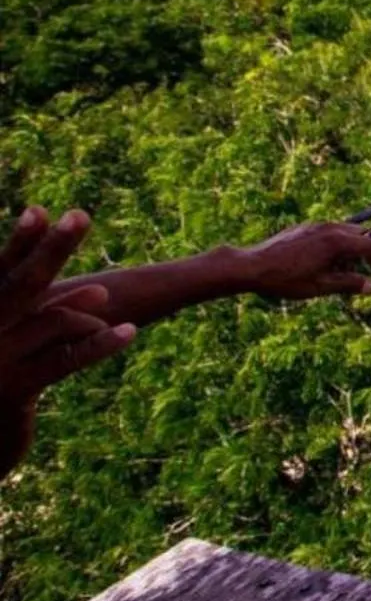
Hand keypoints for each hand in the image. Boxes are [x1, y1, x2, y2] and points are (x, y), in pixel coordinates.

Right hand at [0, 207, 136, 474]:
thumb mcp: (6, 338)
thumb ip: (24, 306)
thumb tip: (80, 283)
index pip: (1, 272)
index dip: (20, 242)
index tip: (40, 211)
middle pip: (24, 283)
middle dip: (53, 248)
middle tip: (81, 216)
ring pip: (54, 321)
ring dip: (85, 310)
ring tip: (104, 298)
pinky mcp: (17, 389)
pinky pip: (66, 360)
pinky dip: (101, 344)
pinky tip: (128, 333)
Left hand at [238, 223, 370, 300]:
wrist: (252, 266)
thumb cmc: (285, 279)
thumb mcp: (320, 286)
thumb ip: (348, 284)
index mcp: (336, 241)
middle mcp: (329, 228)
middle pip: (361, 234)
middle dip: (365, 253)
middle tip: (359, 274)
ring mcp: (315, 225)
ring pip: (345, 232)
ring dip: (350, 249)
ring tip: (337, 271)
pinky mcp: (304, 227)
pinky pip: (329, 232)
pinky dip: (334, 245)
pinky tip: (320, 264)